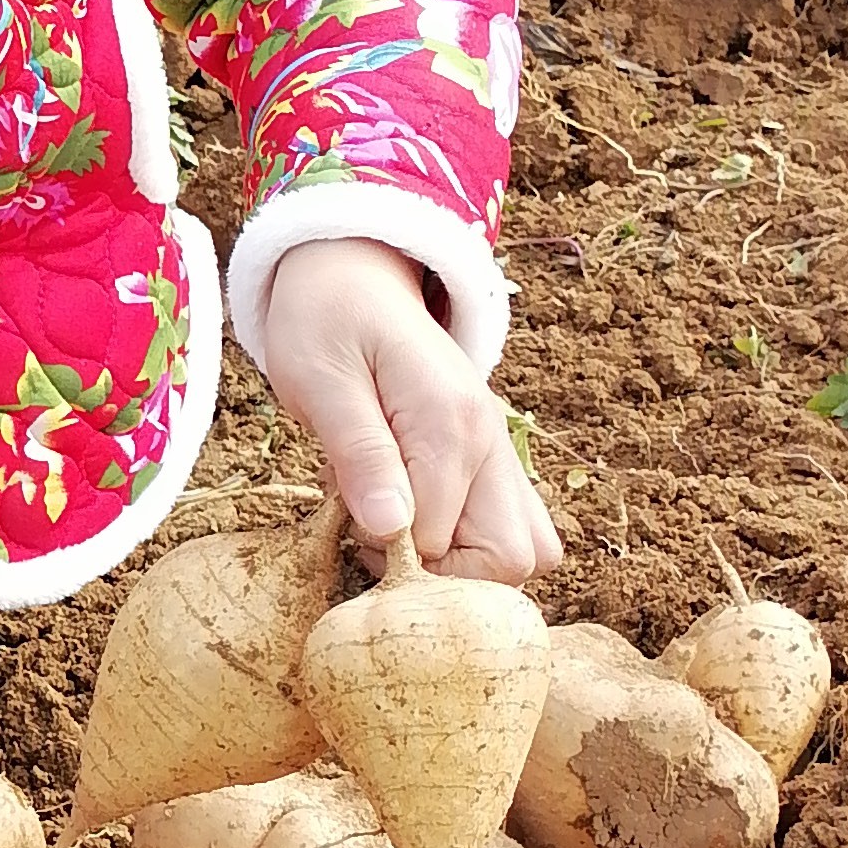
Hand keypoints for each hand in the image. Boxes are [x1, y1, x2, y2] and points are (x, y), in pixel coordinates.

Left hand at [256, 239, 560, 582]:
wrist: (353, 271)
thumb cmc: (324, 320)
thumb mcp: (320, 382)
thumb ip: (360, 454)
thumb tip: (390, 530)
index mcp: (450, 424)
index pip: (443, 544)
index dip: (391, 557)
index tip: (348, 527)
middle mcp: (491, 442)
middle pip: (514, 560)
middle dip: (443, 576)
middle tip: (376, 537)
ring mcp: (498, 449)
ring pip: (527, 550)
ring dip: (464, 564)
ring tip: (397, 525)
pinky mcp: (490, 455)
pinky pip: (512, 524)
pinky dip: (471, 541)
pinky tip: (416, 513)